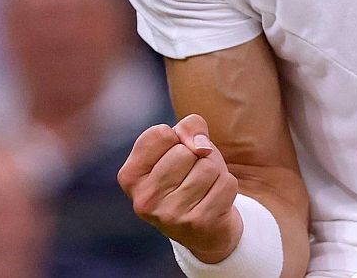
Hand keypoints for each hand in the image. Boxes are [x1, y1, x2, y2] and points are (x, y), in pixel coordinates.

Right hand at [118, 114, 241, 261]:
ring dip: (214, 173)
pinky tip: (215, 200)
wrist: (205, 229)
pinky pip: (226, 184)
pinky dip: (227, 186)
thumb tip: (200, 147)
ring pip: (207, 167)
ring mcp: (169, 215)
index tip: (174, 158)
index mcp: (129, 176)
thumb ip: (189, 127)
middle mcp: (144, 199)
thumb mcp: (182, 144)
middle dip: (196, 158)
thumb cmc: (190, 176)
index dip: (177, 139)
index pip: (160, 134)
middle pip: (184, 152)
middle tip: (192, 177)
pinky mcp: (197, 224)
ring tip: (204, 189)